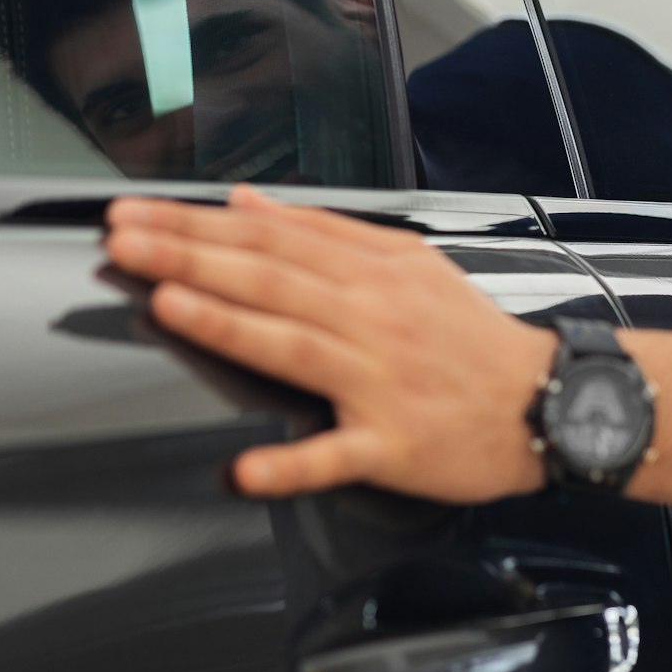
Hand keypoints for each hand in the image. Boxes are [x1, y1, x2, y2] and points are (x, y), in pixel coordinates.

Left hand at [101, 186, 554, 502]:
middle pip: (268, 278)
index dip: (197, 223)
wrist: (546, 399)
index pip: (269, 235)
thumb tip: (249, 203)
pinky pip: (336, 454)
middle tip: (125, 240)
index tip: (140, 214)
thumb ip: (326, 231)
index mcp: (370, 272)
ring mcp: (378, 381)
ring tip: (166, 303)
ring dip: (226, 323)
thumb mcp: (406, 262)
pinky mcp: (390, 444)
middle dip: (189, 256)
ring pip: (292, 345)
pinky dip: (291, 462)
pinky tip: (246, 467)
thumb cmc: (471, 336)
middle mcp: (370, 318)